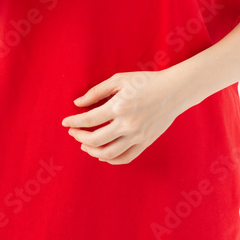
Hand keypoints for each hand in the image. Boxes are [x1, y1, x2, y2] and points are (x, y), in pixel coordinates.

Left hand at [60, 70, 180, 164]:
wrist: (173, 91)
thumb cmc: (145, 81)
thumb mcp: (119, 80)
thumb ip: (97, 92)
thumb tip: (77, 104)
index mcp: (119, 106)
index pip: (89, 120)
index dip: (74, 122)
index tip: (65, 122)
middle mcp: (127, 124)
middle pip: (95, 139)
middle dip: (79, 137)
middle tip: (73, 132)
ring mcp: (137, 136)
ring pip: (108, 153)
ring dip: (92, 151)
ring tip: (84, 145)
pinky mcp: (145, 143)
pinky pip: (124, 157)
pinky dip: (110, 160)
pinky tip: (102, 154)